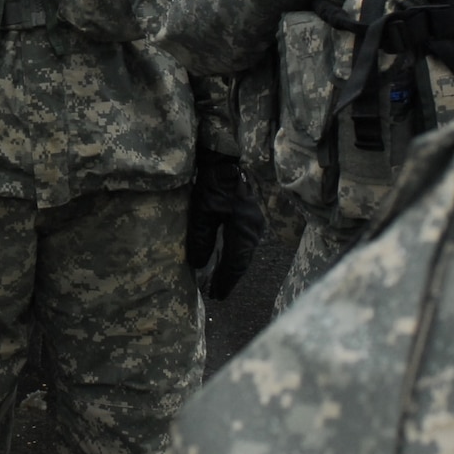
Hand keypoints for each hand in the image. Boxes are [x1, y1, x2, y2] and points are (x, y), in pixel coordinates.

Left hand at [185, 149, 264, 300]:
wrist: (225, 157)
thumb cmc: (213, 182)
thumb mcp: (202, 210)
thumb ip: (201, 239)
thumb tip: (200, 264)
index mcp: (244, 229)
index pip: (235, 263)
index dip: (226, 281)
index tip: (217, 296)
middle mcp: (253, 229)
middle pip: (241, 260)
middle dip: (228, 277)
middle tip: (216, 294)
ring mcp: (253, 222)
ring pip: (242, 252)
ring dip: (230, 267)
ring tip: (218, 281)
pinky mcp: (248, 216)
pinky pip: (242, 243)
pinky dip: (232, 255)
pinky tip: (223, 260)